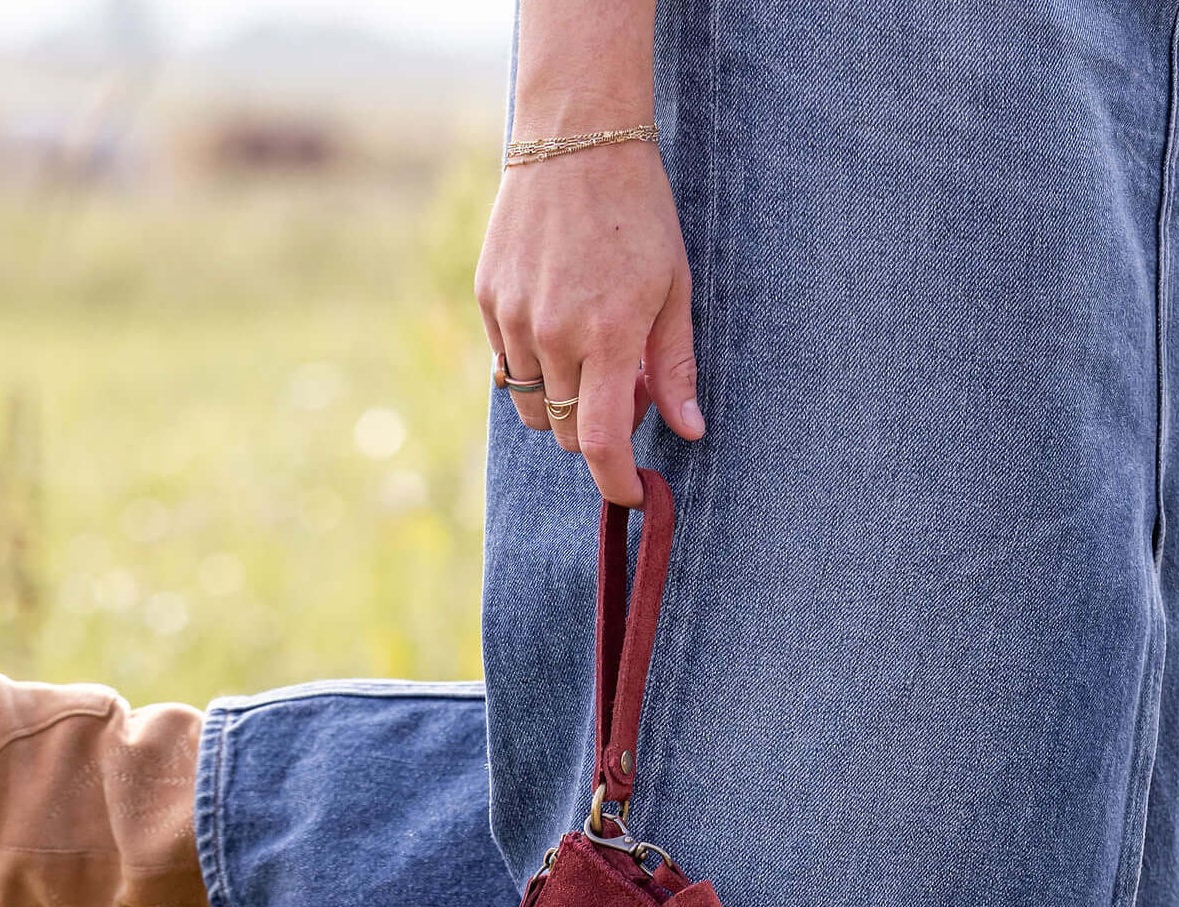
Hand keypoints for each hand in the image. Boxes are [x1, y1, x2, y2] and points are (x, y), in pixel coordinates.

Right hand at [475, 140, 702, 506]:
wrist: (576, 141)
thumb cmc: (639, 214)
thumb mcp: (675, 289)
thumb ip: (677, 367)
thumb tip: (690, 431)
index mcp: (608, 335)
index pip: (602, 442)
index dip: (616, 481)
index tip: (632, 494)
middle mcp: (553, 334)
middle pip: (566, 431)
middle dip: (598, 431)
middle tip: (630, 388)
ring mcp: (513, 317)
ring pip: (533, 405)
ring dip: (565, 402)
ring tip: (593, 356)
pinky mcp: (488, 299)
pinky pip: (507, 366)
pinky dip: (536, 368)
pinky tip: (562, 326)